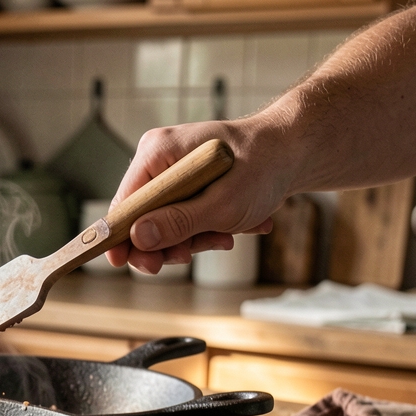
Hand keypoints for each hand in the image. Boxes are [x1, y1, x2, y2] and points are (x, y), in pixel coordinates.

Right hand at [105, 117, 295, 273]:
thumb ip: (178, 223)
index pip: (123, 201)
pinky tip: (235, 227)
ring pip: (165, 223)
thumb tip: (138, 238)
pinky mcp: (189, 186)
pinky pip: (183, 218)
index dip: (120, 236)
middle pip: (142, 217)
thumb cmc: (264, 166)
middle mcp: (159, 160)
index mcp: (157, 152)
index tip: (121, 263)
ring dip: (195, 238)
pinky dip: (207, 229)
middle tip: (186, 257)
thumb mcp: (222, 204)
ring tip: (227, 235)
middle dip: (168, 242)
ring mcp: (173, 173)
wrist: (296, 152)